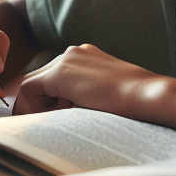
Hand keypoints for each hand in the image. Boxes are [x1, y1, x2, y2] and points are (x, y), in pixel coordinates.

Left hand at [12, 44, 167, 115]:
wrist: (145, 95)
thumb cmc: (130, 103)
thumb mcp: (99, 96)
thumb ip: (79, 96)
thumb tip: (55, 113)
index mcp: (84, 58)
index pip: (51, 78)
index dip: (48, 101)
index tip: (60, 117)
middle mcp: (72, 54)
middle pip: (38, 79)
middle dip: (39, 103)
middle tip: (54, 122)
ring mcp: (66, 59)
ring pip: (31, 84)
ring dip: (40, 106)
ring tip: (64, 118)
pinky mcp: (61, 72)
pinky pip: (30, 89)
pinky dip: (37, 106)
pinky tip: (62, 114)